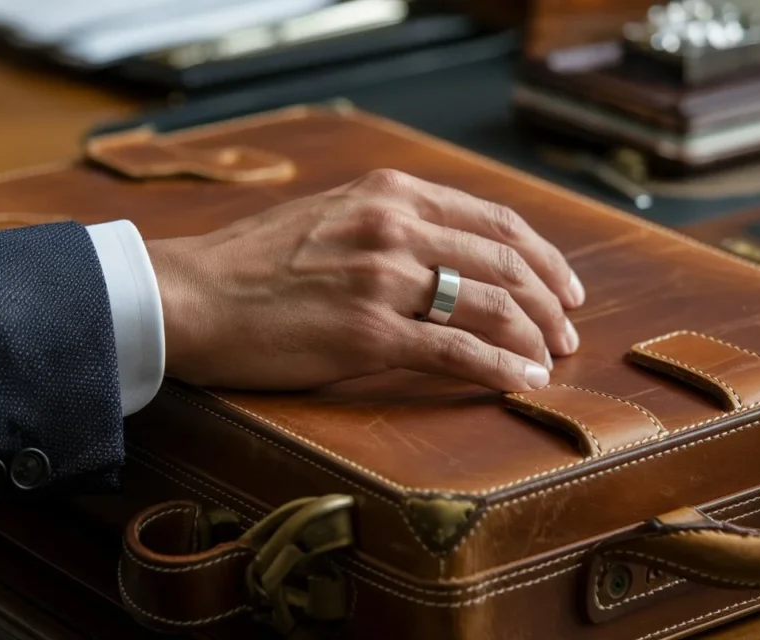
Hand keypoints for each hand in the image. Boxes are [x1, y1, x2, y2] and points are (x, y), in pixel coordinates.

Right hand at [146, 169, 583, 392]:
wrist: (191, 295)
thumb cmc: (257, 261)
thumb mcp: (336, 214)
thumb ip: (396, 223)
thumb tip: (456, 254)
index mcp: (391, 193)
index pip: (497, 221)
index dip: (544, 257)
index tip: (565, 287)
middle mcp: (395, 227)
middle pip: (508, 263)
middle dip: (552, 302)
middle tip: (568, 332)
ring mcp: (384, 280)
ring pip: (494, 306)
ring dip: (537, 337)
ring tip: (552, 359)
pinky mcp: (369, 335)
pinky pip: (459, 352)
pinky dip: (503, 368)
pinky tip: (524, 381)